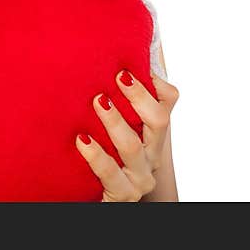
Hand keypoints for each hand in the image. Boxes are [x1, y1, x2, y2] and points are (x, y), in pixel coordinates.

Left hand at [75, 70, 179, 201]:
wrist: (92, 197)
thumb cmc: (102, 154)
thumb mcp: (109, 124)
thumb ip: (114, 93)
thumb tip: (123, 52)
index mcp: (152, 132)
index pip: (167, 101)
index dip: (155, 82)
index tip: (134, 63)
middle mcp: (150, 154)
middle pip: (158, 121)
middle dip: (139, 97)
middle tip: (119, 77)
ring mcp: (138, 176)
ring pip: (132, 147)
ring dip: (115, 122)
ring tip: (98, 102)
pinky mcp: (121, 194)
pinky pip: (110, 175)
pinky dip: (96, 156)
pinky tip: (82, 140)